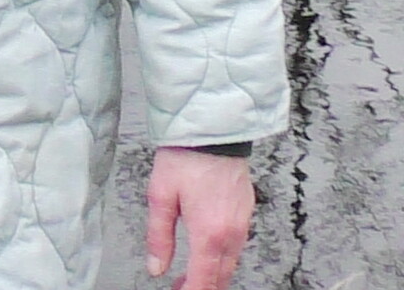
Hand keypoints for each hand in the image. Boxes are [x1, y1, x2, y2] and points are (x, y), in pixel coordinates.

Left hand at [145, 147, 253, 289]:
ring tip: (189, 275)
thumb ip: (159, 238)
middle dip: (201, 287)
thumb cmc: (186, 157)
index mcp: (210, 233)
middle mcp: (231, 232)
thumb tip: (157, 268)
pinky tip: (206, 251)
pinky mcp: (246, 211)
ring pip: (231, 263)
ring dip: (212, 274)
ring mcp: (242, 222)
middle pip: (221, 277)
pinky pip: (237, 245)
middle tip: (179, 288)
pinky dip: (222, 257)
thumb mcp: (160, 197)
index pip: (204, 282)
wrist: (214, 129)